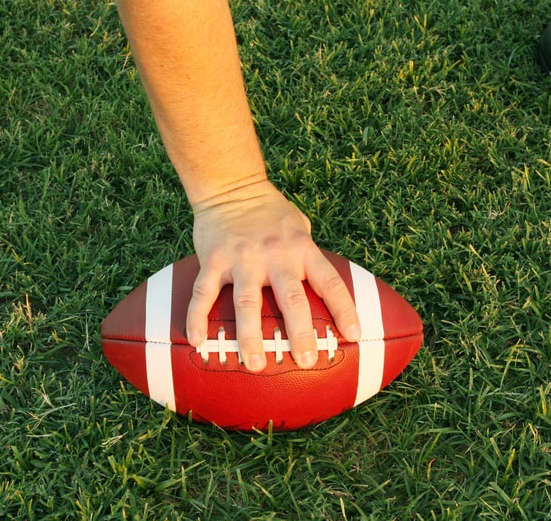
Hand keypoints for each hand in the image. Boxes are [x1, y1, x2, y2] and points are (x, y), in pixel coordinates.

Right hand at [187, 179, 360, 371]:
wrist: (231, 185)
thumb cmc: (271, 212)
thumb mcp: (299, 227)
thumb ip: (309, 256)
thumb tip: (325, 292)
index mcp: (301, 248)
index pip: (329, 282)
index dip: (344, 310)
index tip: (352, 336)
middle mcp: (274, 254)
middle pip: (291, 299)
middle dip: (300, 333)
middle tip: (306, 362)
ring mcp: (242, 258)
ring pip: (247, 303)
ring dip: (251, 337)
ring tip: (255, 365)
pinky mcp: (213, 259)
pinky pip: (204, 294)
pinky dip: (198, 318)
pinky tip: (198, 342)